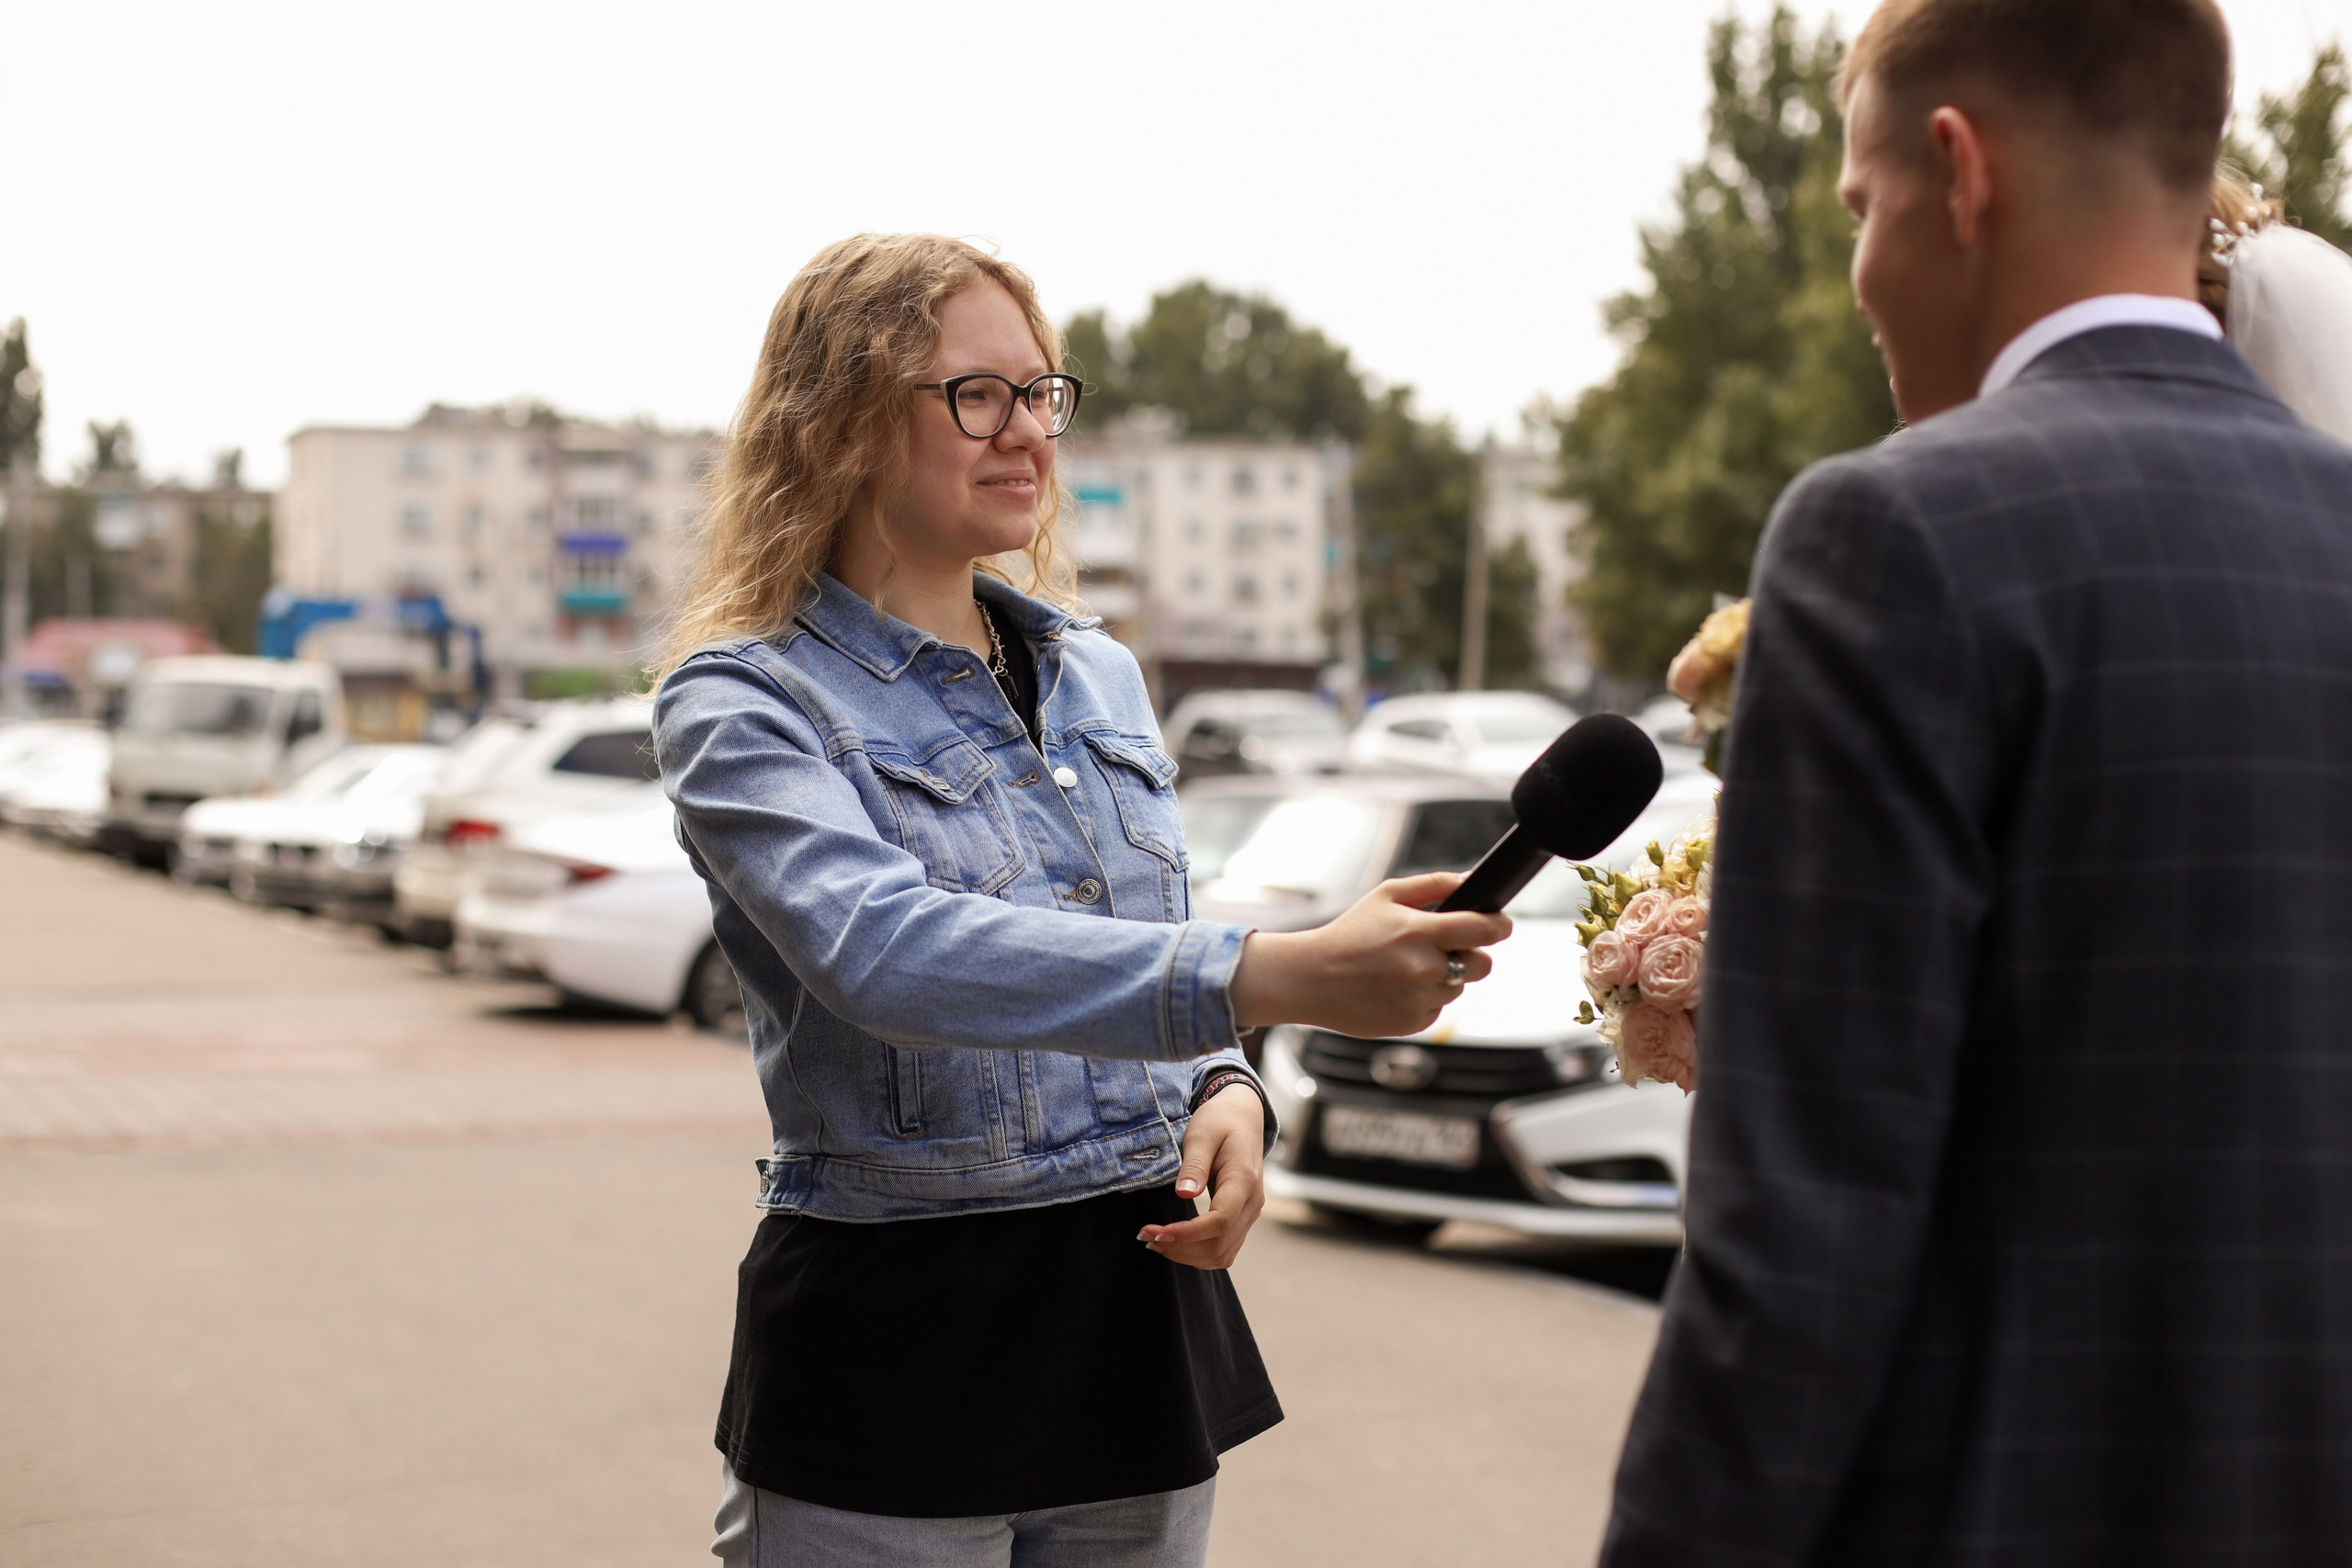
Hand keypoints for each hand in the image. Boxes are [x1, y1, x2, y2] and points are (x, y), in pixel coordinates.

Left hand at [1137, 1082, 1264, 1269]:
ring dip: (1187, 1255)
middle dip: (1181, 1247)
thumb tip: (1183, 1194)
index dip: (1188, 1233)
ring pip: (1222, 1254)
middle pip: (1220, 1245)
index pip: (1220, 1221)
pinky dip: (1197, 1253)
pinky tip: (1174, 1243)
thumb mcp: (1202, 1135)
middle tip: (1145, 1236)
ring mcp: (1249, 1213)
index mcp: (1243, 1180)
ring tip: (1154, 1242)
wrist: (1243, 1116)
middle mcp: (1252, 1203)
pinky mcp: (1241, 1218)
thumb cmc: (1221, 1121)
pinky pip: (1223, 1249)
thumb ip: (1194, 1165)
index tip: (1158, 1232)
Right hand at [1227, 871, 1511, 1038]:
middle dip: (1473, 954)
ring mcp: (1420, 999)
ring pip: (1458, 986)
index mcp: (1420, 931)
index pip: (1484, 930)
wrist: (1312, 979)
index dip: (1500, 925)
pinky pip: (1438, 1008)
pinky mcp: (1413, 1022)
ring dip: (1443, 976)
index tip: (1500, 924)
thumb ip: (1434, 884)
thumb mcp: (1386, 896)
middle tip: (1446, 947)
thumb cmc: (1349, 934)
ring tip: (1406, 968)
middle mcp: (1424, 968)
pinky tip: (1396, 988)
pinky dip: (1425, 998)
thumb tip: (1472, 880)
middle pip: (1483, 964)